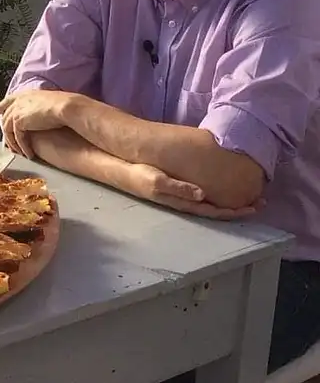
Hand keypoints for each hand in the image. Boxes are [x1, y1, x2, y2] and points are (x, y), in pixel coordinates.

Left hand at [0, 90, 73, 158]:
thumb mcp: (48, 101)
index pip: (8, 100)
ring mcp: (17, 111)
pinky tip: (28, 154)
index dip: (2, 106)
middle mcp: (18, 101)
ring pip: (8, 130)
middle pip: (5, 117)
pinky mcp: (18, 122)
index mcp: (25, 94)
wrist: (66, 107)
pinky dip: (22, 147)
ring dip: (15, 143)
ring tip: (21, 153)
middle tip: (9, 143)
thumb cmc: (64, 105)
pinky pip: (17, 138)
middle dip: (6, 131)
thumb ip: (39, 106)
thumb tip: (42, 112)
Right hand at [125, 163, 255, 220]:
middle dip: (239, 208)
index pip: (214, 211)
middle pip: (217, 209)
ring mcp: (182, 195)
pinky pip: (205, 193)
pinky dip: (219, 192)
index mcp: (183, 202)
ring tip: (249, 195)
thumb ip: (178, 187)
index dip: (234, 211)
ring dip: (231, 201)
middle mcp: (185, 201)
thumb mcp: (156, 180)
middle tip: (261, 202)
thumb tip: (202, 195)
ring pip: (212, 202)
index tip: (253, 208)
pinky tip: (225, 185)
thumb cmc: (138, 175)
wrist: (122, 171)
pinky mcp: (179, 187)